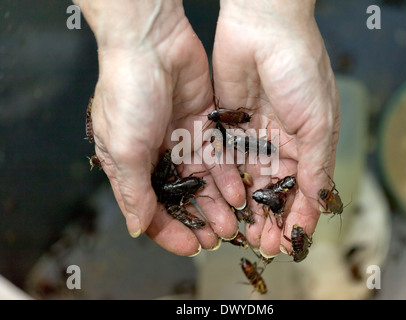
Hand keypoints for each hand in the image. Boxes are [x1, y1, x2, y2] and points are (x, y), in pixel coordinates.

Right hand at [75, 0, 239, 255]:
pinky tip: (237, 194)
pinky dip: (226, 177)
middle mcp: (156, 156)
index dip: (169, 231)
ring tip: (234, 223)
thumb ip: (133, 191)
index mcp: (130, 164)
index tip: (191, 246)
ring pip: (203, 183)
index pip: (150, 209)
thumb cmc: (128, 92)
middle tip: (219, 237)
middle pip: (180, 199)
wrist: (152, 43)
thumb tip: (137, 227)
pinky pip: (217, 158)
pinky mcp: (202, 126)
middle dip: (199, 221)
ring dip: (217, 205)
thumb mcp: (125, 149)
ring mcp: (181, 141)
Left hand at [212, 0, 340, 257]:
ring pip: (251, 183)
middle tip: (264, 244)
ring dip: (250, 210)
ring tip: (244, 233)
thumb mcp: (319, 120)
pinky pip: (229, 163)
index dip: (299, 216)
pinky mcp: (229, 128)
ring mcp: (255, 137)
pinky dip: (230, 186)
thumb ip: (317, 163)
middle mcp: (282, 143)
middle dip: (271, 219)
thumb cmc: (299, 67)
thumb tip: (319, 200)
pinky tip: (228, 206)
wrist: (262, 27)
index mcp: (310, 142)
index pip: (305, 189)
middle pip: (276, 191)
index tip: (290, 240)